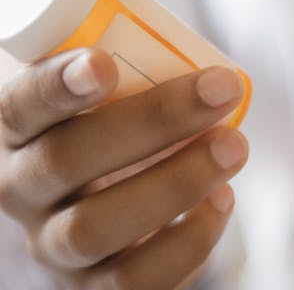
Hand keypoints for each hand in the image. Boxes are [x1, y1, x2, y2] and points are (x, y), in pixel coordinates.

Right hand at [0, 49, 248, 288]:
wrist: (118, 210)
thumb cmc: (121, 135)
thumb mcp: (114, 99)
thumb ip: (138, 75)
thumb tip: (208, 71)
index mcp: (21, 131)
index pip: (21, 107)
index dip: (56, 86)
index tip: (104, 64)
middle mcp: (23, 190)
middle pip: (65, 160)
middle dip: (154, 121)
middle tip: (222, 90)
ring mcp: (55, 246)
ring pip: (95, 227)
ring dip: (177, 182)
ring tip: (234, 146)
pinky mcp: (96, 287)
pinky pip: (136, 279)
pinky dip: (189, 239)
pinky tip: (223, 199)